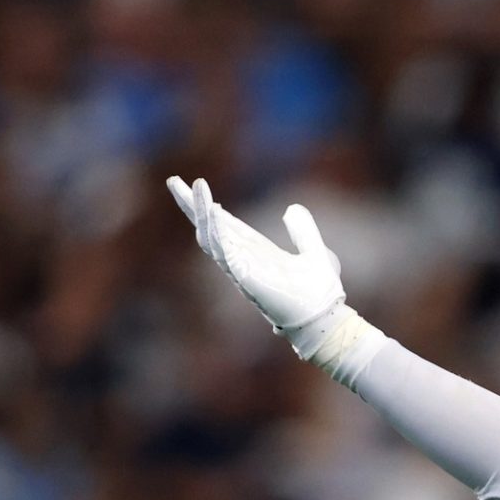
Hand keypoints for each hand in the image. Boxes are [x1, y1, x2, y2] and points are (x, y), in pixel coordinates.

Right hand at [167, 175, 345, 350]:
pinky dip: (217, 231)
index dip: (209, 207)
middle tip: (173, 180)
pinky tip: (214, 209)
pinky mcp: (246, 279)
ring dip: (201, 211)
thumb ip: (303, 231)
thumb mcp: (314, 252)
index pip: (225, 225)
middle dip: (191, 206)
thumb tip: (291, 209)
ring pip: (211, 238)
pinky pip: (225, 252)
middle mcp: (243, 260)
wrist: (326, 319)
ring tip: (197, 184)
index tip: (197, 185)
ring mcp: (242, 270)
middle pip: (209, 229)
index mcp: (256, 252)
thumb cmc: (318, 293)